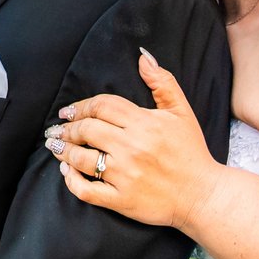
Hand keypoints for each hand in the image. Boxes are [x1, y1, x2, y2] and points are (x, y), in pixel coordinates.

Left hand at [44, 49, 223, 231]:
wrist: (203, 195)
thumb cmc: (191, 152)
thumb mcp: (181, 112)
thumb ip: (163, 82)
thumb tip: (143, 57)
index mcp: (144, 123)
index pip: (102, 106)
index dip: (80, 106)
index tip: (67, 111)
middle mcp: (132, 148)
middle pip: (87, 130)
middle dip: (68, 128)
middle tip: (57, 130)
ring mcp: (125, 175)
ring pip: (81, 159)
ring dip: (63, 151)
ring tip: (56, 147)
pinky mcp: (121, 200)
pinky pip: (86, 191)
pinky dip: (71, 181)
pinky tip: (66, 173)